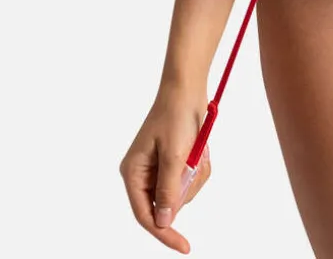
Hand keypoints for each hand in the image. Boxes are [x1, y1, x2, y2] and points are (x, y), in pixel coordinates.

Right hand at [120, 84, 211, 253]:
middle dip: (187, 187)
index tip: (184, 246)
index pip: (146, 215)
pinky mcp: (173, 164)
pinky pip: (190, 179)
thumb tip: (163, 222)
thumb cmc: (176, 115)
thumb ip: (168, 190)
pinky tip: (198, 149)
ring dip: (195, 175)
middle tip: (194, 162)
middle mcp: (143, 174)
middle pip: (168, 205)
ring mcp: (158, 169)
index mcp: (133, 173)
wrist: (188, 89)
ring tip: (196, 151)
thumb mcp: (174, 155)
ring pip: (183, 193)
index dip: (164, 233)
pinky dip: (199, 168)